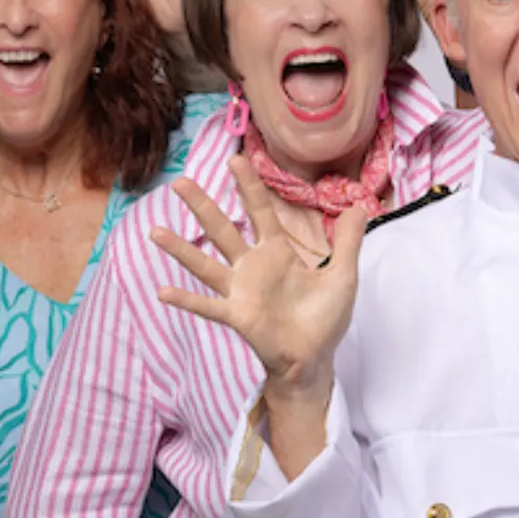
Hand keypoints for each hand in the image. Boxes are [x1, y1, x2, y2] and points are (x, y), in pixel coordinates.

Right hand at [152, 156, 363, 397]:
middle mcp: (252, 267)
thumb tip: (361, 206)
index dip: (248, 186)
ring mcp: (240, 291)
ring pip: (206, 264)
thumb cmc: (324, 318)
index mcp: (276, 253)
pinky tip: (163, 290)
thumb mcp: (343, 275)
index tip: (235, 159)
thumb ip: (348, 241)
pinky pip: (207, 306)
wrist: (315, 358)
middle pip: (223, 230)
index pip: (260, 212)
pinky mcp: (237, 316)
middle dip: (202, 206)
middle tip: (180, 182)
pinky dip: (186, 300)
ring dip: (181, 249)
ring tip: (156, 231)